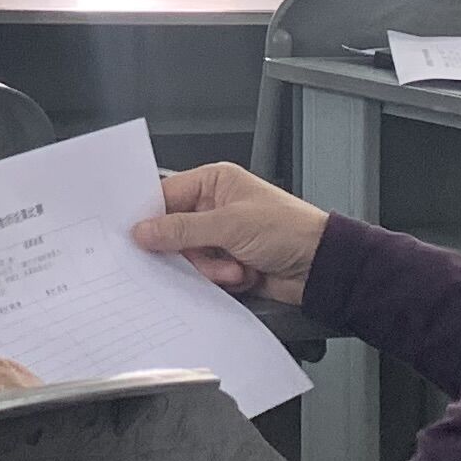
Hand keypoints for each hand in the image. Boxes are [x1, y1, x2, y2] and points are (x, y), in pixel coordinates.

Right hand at [130, 162, 331, 309]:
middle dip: (190, 249)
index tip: (138, 235)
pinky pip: (204, 273)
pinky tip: (243, 273)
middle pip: (174, 231)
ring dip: (211, 267)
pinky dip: (221, 278)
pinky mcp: (228, 261)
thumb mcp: (230, 225)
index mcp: (214, 182)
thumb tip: (144, 230)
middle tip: (202, 255)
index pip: (166, 195)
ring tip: (235, 266)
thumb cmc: (290, 230)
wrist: (321, 266)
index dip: (151, 216)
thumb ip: (182, 229)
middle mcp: (215, 207)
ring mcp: (221, 236)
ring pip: (189, 256)